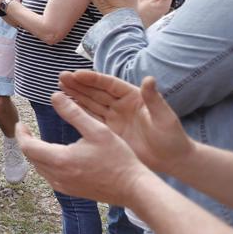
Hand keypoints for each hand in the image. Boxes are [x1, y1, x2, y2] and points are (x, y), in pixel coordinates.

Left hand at [15, 91, 155, 207]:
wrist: (134, 188)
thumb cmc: (118, 158)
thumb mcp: (97, 130)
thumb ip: (74, 113)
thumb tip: (54, 95)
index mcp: (60, 160)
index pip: (28, 147)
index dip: (21, 134)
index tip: (21, 124)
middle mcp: (58, 176)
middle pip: (31, 158)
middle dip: (26, 142)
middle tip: (26, 130)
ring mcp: (64, 186)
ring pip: (40, 168)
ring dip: (36, 154)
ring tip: (38, 140)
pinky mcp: (71, 192)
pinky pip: (50, 177)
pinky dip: (46, 164)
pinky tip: (54, 156)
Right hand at [58, 71, 192, 172]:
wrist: (173, 159)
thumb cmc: (172, 137)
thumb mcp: (164, 117)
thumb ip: (154, 99)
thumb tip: (149, 79)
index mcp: (133, 97)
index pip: (109, 84)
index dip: (93, 79)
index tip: (76, 74)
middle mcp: (122, 105)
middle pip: (97, 91)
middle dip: (79, 84)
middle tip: (61, 77)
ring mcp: (115, 117)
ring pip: (91, 103)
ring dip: (76, 95)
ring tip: (60, 87)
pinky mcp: (110, 131)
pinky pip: (91, 119)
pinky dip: (79, 112)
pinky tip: (67, 106)